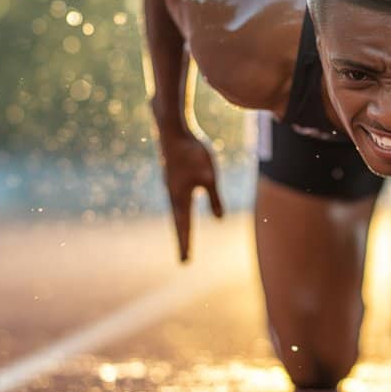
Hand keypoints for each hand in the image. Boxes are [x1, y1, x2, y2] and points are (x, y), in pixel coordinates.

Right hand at [157, 133, 223, 262]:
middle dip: (183, 240)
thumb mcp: (209, 176)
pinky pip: (177, 199)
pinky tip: (183, 208)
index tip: (186, 262)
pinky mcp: (173, 175)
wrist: (173, 129)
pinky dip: (180, 211)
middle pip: (179, 222)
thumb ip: (214, 198)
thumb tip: (219, 219)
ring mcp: (171, 185)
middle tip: (184, 258)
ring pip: (177, 211)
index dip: (186, 244)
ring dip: (181, 226)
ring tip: (184, 237)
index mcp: (180, 198)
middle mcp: (173, 194)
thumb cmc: (193, 152)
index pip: (184, 227)